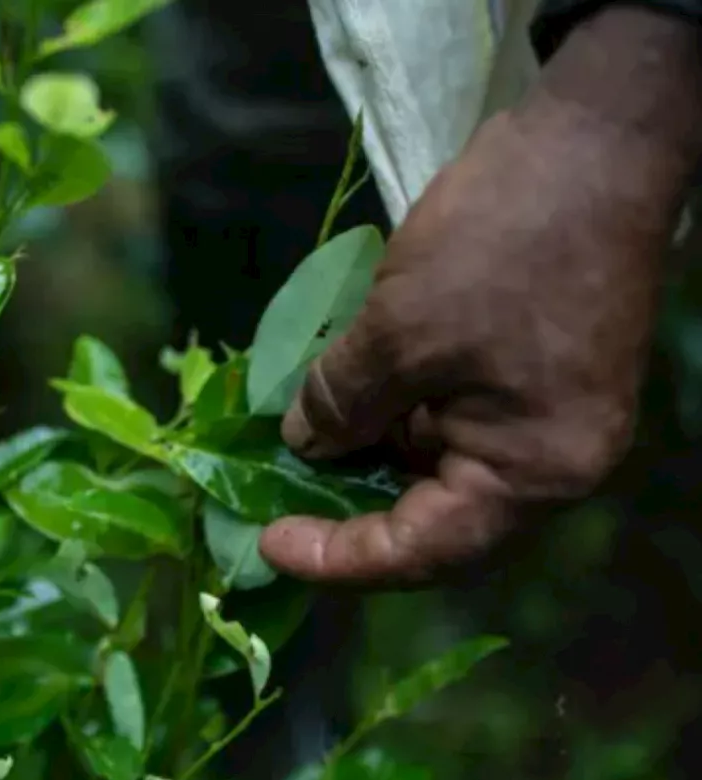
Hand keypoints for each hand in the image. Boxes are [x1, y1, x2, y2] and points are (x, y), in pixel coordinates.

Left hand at [260, 6, 701, 584]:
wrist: (594, 142)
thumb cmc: (503, 245)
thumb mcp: (401, 331)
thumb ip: (346, 402)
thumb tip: (303, 444)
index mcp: (532, 473)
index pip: (423, 549)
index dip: (339, 556)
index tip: (266, 544)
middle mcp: (545, 462)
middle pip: (432, 515)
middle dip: (348, 508)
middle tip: (270, 500)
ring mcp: (538, 416)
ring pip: (432, 461)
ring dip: (363, 454)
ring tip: (290, 445)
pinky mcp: (525, 373)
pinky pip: (445, 414)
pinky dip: (389, 412)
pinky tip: (334, 397)